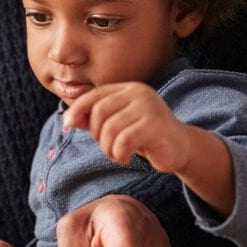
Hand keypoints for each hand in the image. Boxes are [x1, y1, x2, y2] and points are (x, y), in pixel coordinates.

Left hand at [62, 82, 190, 172]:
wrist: (179, 147)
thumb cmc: (143, 136)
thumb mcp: (116, 125)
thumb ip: (94, 121)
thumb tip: (68, 120)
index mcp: (128, 89)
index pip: (94, 95)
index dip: (77, 109)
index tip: (67, 125)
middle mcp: (139, 93)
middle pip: (99, 111)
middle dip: (96, 134)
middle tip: (106, 147)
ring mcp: (149, 107)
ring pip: (110, 128)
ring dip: (107, 148)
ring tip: (116, 154)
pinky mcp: (156, 125)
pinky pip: (124, 141)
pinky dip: (119, 154)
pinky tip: (126, 158)